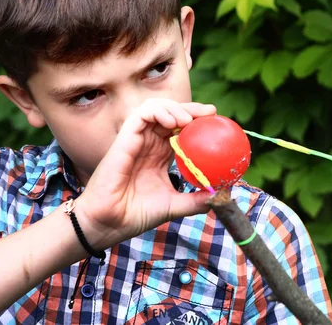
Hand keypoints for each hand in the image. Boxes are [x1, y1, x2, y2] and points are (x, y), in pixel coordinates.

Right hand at [76, 98, 216, 247]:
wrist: (109, 223)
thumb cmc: (135, 214)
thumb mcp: (173, 206)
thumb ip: (195, 201)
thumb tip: (221, 196)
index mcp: (159, 154)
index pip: (180, 128)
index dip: (197, 120)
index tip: (216, 120)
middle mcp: (148, 143)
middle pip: (171, 113)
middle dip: (191, 108)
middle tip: (210, 113)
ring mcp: (136, 139)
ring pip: (155, 108)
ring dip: (174, 108)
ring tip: (189, 120)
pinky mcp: (124, 138)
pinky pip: (140, 114)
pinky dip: (157, 112)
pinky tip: (172, 123)